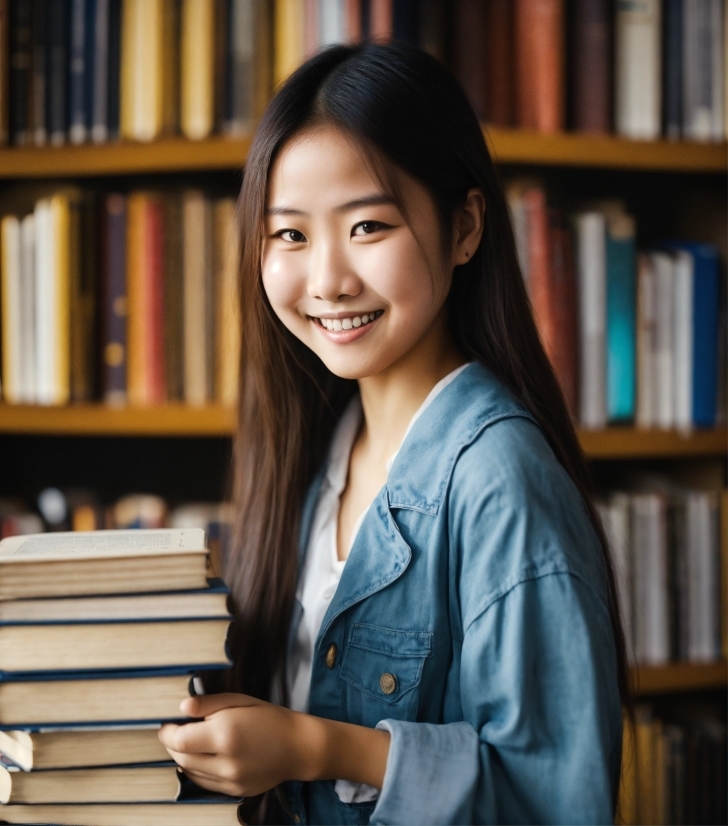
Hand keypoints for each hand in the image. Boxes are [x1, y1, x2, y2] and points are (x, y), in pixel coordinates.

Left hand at [158, 693, 390, 797]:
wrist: (297, 746)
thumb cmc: (270, 717)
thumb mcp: (240, 701)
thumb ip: (209, 704)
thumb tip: (182, 707)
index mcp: (225, 734)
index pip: (179, 739)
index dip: (168, 732)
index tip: (167, 724)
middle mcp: (225, 760)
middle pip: (181, 757)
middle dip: (172, 744)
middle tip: (175, 730)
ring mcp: (229, 780)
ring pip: (190, 771)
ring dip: (183, 757)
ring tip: (189, 742)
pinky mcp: (233, 790)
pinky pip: (204, 782)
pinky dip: (196, 769)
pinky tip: (203, 756)